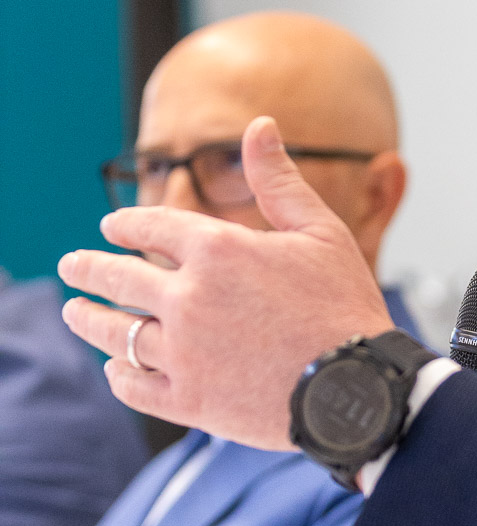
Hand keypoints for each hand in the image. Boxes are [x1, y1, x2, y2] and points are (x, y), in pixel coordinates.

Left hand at [57, 118, 393, 447]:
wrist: (358, 388)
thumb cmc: (345, 306)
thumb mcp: (320, 232)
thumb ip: (279, 180)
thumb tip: (260, 125)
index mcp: (218, 250)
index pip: (150, 227)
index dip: (125, 225)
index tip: (110, 228)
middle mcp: (189, 298)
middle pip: (117, 278)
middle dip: (87, 269)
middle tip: (70, 267)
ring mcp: (184, 352)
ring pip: (115, 332)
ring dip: (88, 320)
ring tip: (75, 313)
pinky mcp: (189, 400)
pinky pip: (135, 385)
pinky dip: (120, 373)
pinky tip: (116, 366)